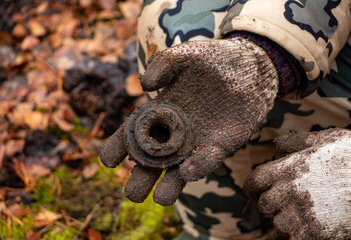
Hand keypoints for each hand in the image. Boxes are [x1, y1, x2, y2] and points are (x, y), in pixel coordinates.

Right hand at [99, 38, 278, 205]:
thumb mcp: (183, 56)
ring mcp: (195, 143)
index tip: (109, 160)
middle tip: (132, 194)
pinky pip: (207, 161)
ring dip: (168, 187)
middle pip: (150, 163)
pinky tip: (189, 170)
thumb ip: (162, 64)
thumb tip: (145, 85)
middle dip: (139, 180)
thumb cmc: (211, 61)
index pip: (130, 135)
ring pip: (176, 172)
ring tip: (160, 198)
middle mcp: (172, 134)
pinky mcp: (220, 146)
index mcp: (156, 114)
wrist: (248, 67)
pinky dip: (198, 167)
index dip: (117, 148)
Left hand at [244, 128, 350, 239]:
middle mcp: (289, 191)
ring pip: (278, 224)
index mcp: (288, 169)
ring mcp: (300, 214)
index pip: (255, 180)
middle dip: (272, 204)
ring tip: (305, 214)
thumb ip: (297, 142)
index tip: (254, 191)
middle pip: (264, 205)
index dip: (252, 187)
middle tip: (287, 203)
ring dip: (287, 221)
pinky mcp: (313, 234)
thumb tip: (277, 143)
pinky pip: (292, 239)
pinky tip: (313, 228)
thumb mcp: (326, 141)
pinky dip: (298, 235)